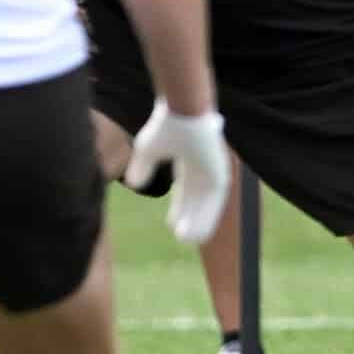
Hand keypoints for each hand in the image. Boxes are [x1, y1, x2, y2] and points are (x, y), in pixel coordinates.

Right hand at [125, 101, 231, 244]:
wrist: (185, 113)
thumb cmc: (166, 126)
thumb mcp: (148, 150)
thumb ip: (142, 168)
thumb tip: (134, 185)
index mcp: (189, 159)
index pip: (186, 189)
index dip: (180, 206)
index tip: (172, 222)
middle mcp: (203, 167)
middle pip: (197, 199)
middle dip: (189, 216)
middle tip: (181, 234)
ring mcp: (213, 171)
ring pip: (207, 204)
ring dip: (198, 221)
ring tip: (188, 240)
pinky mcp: (219, 175)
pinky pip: (215, 205)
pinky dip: (206, 219)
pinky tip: (197, 232)